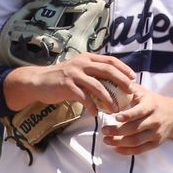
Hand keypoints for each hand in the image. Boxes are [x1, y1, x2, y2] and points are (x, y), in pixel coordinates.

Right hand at [4, 53, 135, 114]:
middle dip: (121, 82)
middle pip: (108, 70)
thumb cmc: (62, 78)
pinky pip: (84, 98)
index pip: (110, 60)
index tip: (133, 78)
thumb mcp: (78, 70)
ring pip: (98, 86)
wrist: (39, 81)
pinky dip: (92, 107)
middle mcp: (82, 63)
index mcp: (87, 58)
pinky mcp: (67, 86)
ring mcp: (74, 74)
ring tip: (115, 109)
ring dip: (108, 99)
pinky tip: (95, 114)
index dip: (124, 69)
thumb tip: (114, 82)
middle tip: (130, 92)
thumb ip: (93, 73)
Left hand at [101, 83, 172, 154]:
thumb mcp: (144, 93)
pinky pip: (140, 150)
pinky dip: (127, 151)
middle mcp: (154, 121)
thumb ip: (129, 89)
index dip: (128, 115)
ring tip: (106, 140)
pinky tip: (116, 148)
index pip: (139, 112)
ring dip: (119, 142)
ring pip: (136, 141)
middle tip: (104, 130)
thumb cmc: (153, 102)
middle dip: (117, 131)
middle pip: (135, 129)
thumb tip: (112, 82)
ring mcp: (155, 134)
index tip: (115, 117)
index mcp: (151, 106)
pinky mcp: (155, 143)